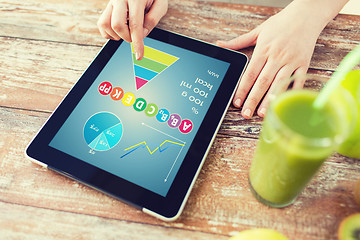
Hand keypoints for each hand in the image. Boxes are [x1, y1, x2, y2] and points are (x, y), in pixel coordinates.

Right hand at [97, 0, 167, 59]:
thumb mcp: (160, 4)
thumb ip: (153, 19)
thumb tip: (142, 34)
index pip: (135, 24)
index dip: (137, 43)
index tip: (139, 55)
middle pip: (117, 25)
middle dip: (127, 37)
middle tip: (135, 37)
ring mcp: (112, 2)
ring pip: (105, 24)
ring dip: (117, 35)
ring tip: (127, 32)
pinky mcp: (107, 6)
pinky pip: (102, 23)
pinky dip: (110, 32)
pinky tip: (120, 31)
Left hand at [217, 1, 326, 118]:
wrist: (306, 15)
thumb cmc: (281, 23)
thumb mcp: (257, 31)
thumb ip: (238, 42)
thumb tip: (219, 44)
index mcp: (264, 49)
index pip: (250, 73)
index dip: (242, 89)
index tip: (236, 102)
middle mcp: (277, 56)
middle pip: (263, 82)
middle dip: (253, 99)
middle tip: (246, 113)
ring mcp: (291, 61)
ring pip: (279, 84)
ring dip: (270, 100)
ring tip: (263, 114)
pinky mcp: (304, 64)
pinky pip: (297, 81)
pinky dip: (291, 93)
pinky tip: (283, 104)